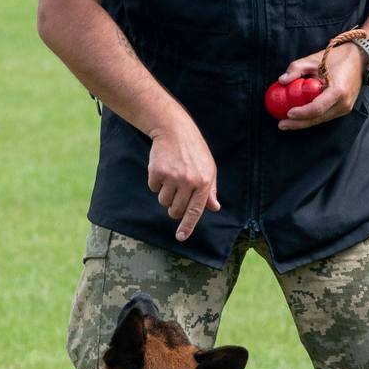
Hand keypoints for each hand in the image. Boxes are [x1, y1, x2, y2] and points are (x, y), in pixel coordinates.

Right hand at [147, 117, 220, 240]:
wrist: (174, 131)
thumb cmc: (194, 151)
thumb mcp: (209, 168)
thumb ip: (210, 190)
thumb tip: (214, 208)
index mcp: (204, 182)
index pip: (195, 210)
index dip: (187, 226)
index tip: (180, 237)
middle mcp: (188, 181)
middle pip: (176, 210)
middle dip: (174, 208)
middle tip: (176, 195)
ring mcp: (172, 177)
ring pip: (163, 201)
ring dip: (165, 194)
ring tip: (171, 177)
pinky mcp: (157, 172)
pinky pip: (153, 188)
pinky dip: (156, 182)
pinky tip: (163, 169)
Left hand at [276, 43, 361, 130]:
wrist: (359, 58)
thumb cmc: (336, 57)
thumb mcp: (314, 59)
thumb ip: (296, 68)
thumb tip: (281, 81)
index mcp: (338, 91)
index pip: (317, 108)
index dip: (302, 113)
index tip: (288, 113)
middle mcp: (344, 103)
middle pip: (318, 118)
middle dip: (299, 123)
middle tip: (282, 125)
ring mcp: (346, 108)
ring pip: (321, 119)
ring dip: (304, 122)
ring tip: (287, 123)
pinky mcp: (344, 108)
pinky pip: (326, 115)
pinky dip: (313, 117)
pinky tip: (300, 117)